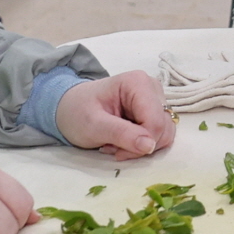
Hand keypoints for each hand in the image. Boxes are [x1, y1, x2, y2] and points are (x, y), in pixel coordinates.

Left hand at [56, 71, 177, 158]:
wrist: (69, 108)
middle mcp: (152, 87)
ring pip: (164, 133)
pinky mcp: (154, 111)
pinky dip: (142, 144)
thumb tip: (150, 146)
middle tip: (113, 147)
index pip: (156, 121)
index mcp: (138, 83)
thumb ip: (121, 134)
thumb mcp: (93, 125)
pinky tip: (122, 141)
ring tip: (115, 143)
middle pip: (162, 128)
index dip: (142, 142)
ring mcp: (155, 99)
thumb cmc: (77, 112)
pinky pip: (159, 135)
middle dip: (139, 145)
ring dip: (140, 146)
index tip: (117, 151)